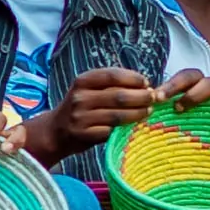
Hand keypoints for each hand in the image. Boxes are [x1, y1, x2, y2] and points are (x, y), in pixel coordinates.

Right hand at [25, 67, 156, 155]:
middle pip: (118, 96)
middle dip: (141, 97)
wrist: (55, 131)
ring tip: (149, 111)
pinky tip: (135, 126)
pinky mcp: (83, 135)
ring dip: (138, 113)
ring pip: (118, 115)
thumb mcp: (89, 90)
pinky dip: (125, 128)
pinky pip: (111, 131)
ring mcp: (81, 117)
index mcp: (82, 81)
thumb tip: (145, 86)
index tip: (147, 83)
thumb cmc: (81, 108)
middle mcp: (80, 97)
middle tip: (155, 98)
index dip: (133, 78)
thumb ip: (111, 86)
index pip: (112, 75)